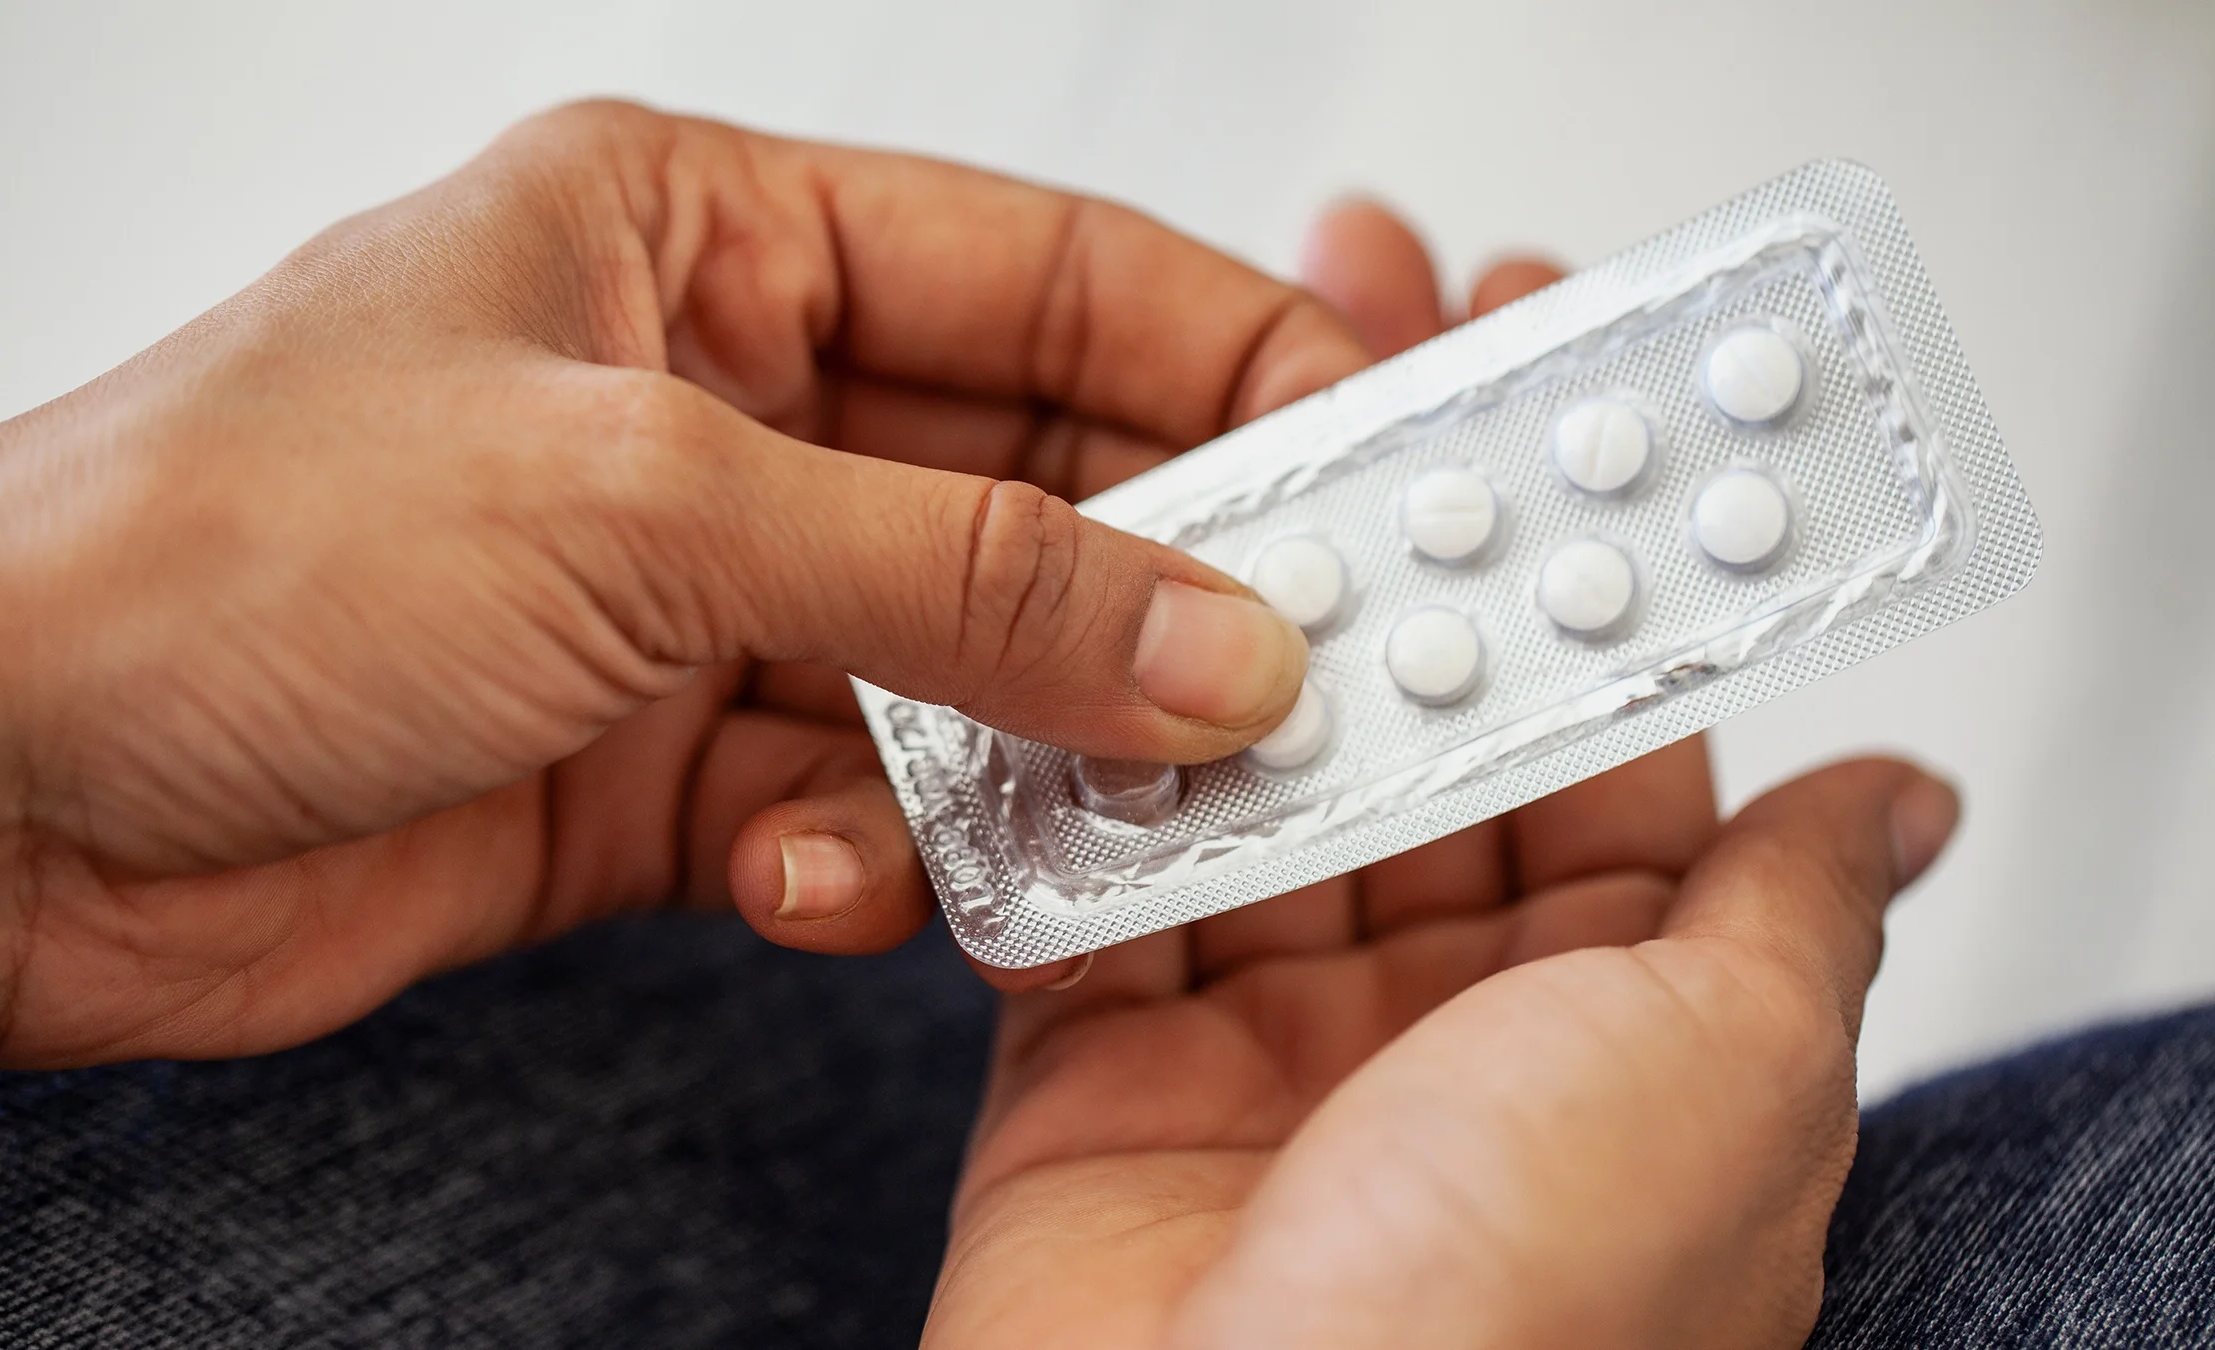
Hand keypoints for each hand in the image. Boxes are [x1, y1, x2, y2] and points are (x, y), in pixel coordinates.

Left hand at [0, 103, 1375, 1112]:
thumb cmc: (222, 552)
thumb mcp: (645, 509)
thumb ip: (957, 577)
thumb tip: (1206, 632)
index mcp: (695, 236)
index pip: (1036, 268)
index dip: (1219, 356)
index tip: (1366, 454)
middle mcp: (708, 403)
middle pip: (1018, 480)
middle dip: (1142, 590)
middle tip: (1271, 682)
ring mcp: (689, 593)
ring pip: (952, 667)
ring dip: (1008, 755)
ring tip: (1051, 820)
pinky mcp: (654, 762)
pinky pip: (850, 805)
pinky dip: (869, 858)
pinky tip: (807, 882)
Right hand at [921, 207, 1963, 1348]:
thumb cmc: (1507, 1330)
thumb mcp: (1724, 1074)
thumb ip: (1791, 907)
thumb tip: (1899, 802)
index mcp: (1620, 1042)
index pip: (1607, 747)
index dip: (1577, 570)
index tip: (1535, 404)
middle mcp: (1442, 1045)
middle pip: (1410, 744)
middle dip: (1381, 566)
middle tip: (1337, 365)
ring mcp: (1261, 1057)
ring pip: (1240, 794)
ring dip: (1216, 652)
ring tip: (1192, 474)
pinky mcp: (1093, 1083)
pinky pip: (1081, 894)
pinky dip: (1070, 790)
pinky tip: (1070, 658)